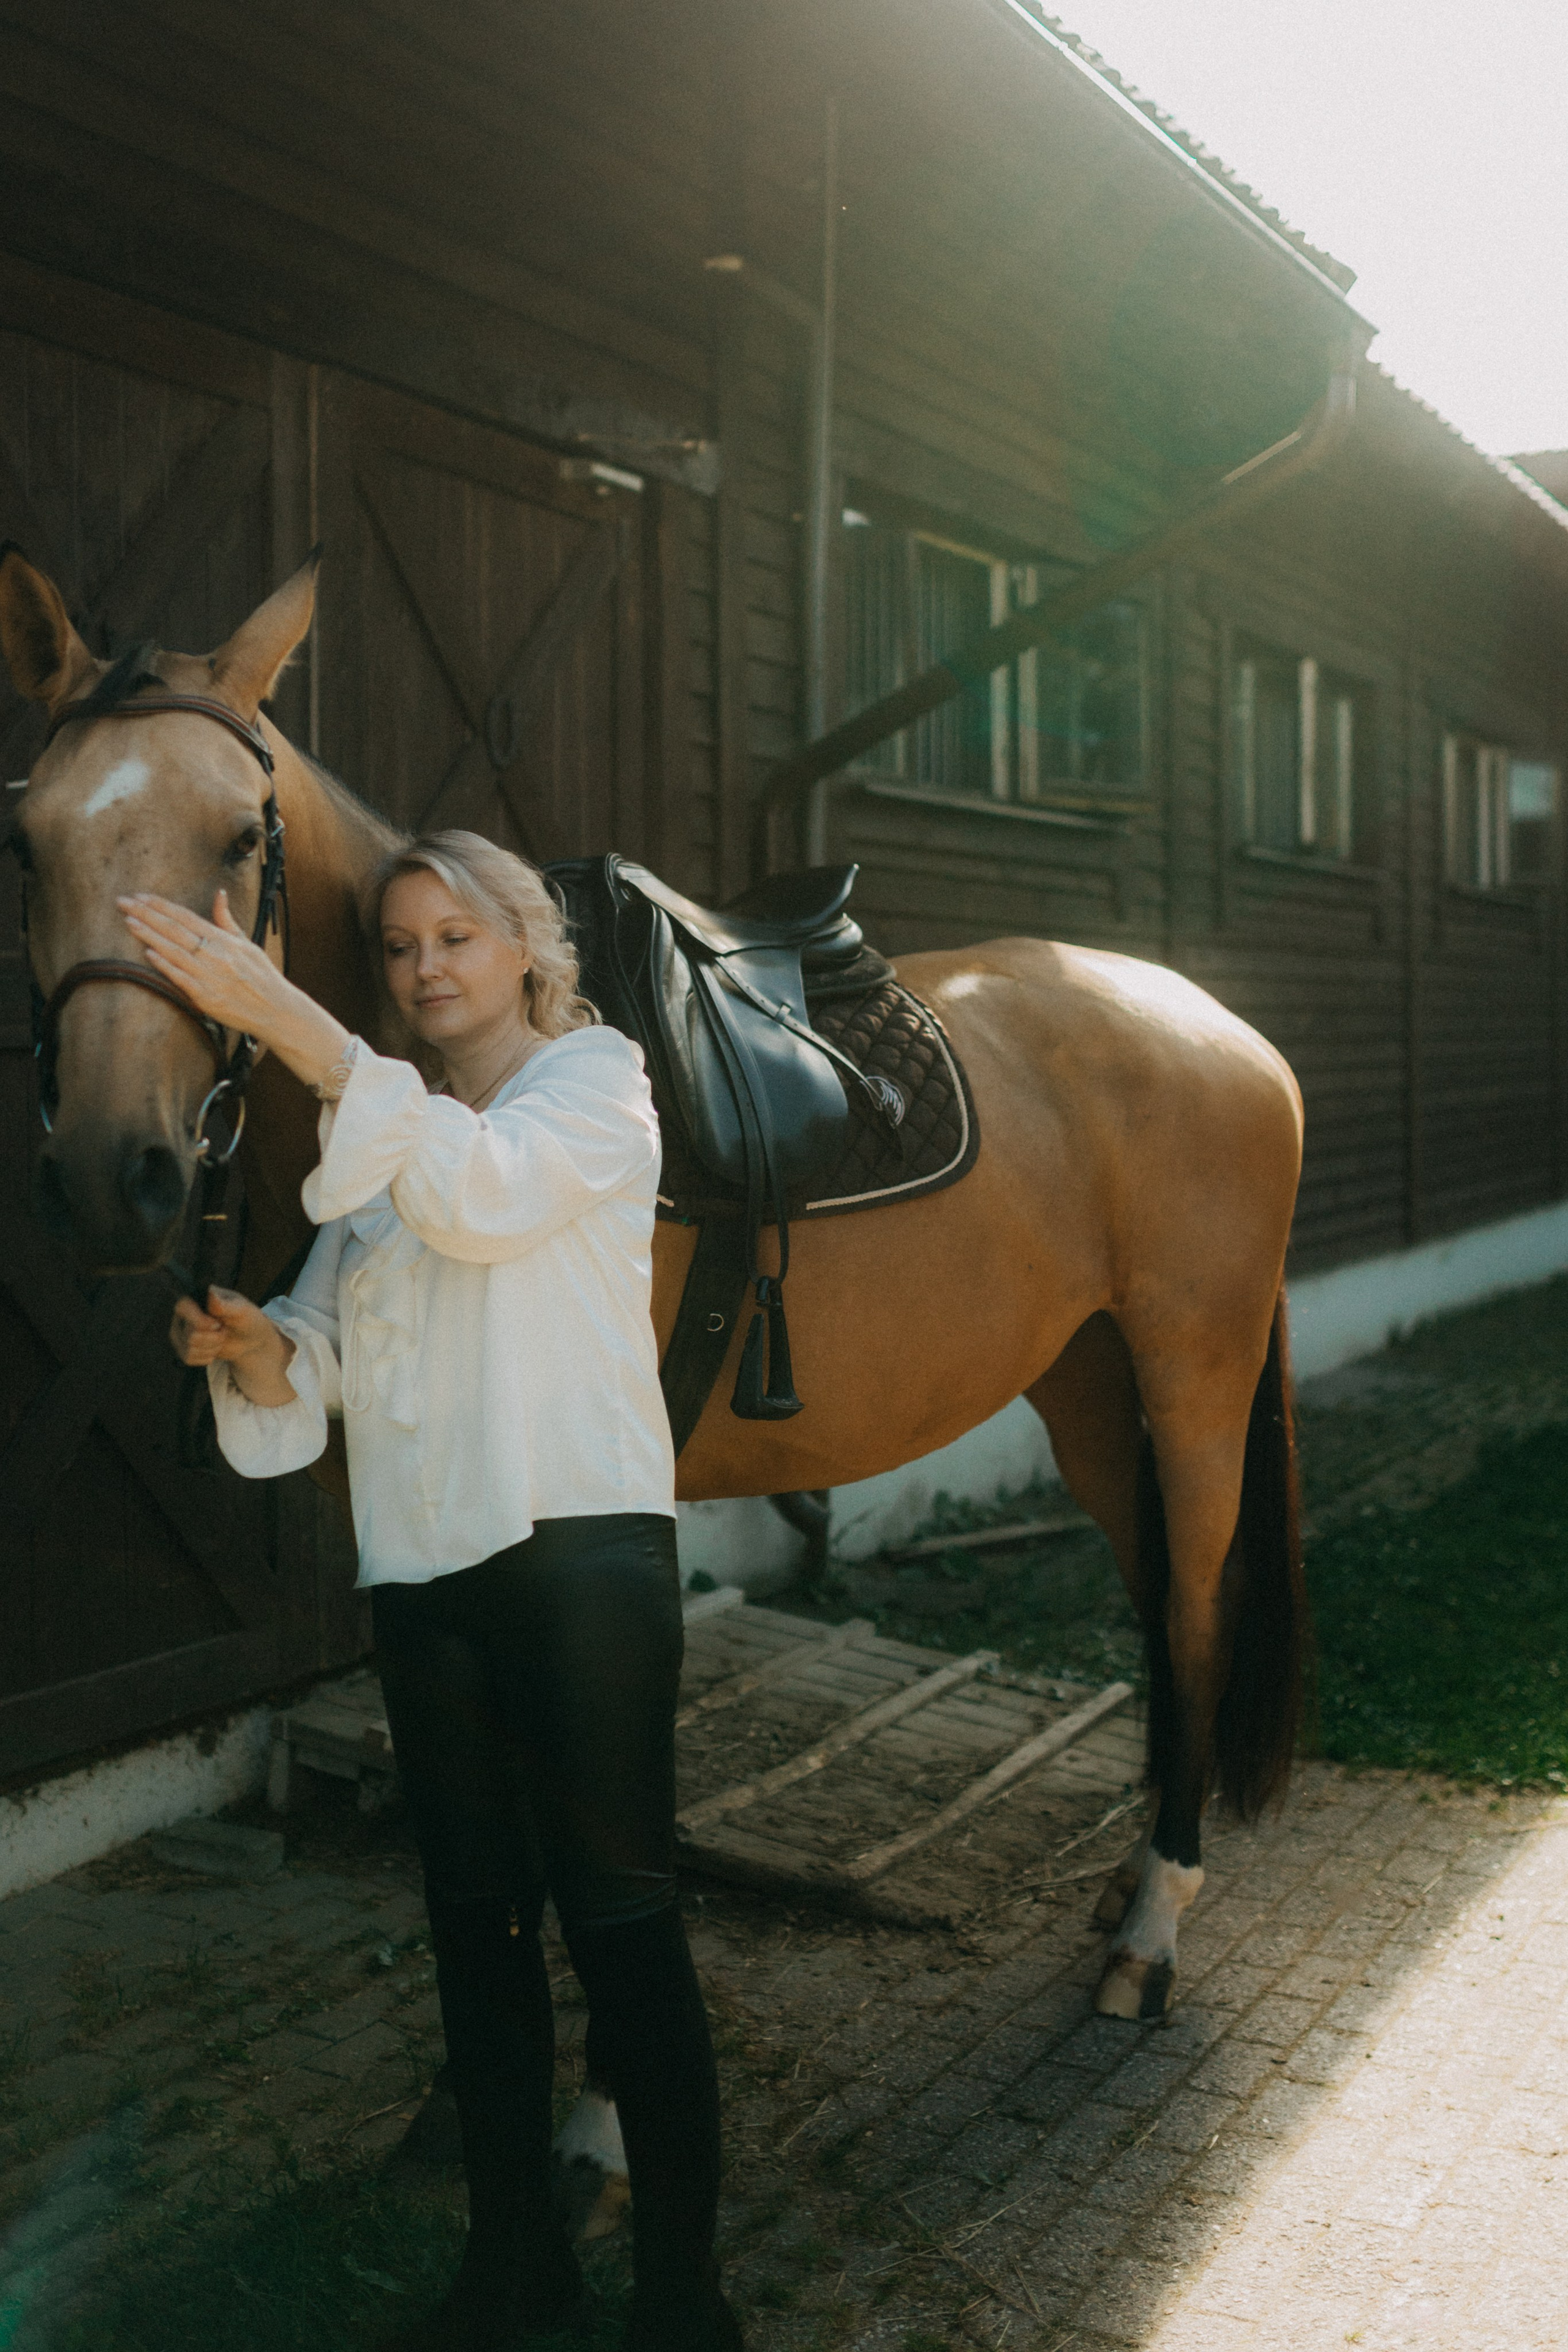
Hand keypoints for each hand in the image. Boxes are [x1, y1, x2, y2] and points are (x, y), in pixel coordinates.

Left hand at [119, 889, 351, 1093]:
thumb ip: (227, 920)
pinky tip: (148, 952)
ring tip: (129, 921)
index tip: (141, 896)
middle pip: (175, 930)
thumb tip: (219, 894)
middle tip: (123, 902)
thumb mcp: (248, 944)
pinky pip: (180, 977)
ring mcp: (210, 976)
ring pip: (174, 951)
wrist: (275, 1010)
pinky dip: (164, 964)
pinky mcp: (205, 997)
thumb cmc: (262, 976)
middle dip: (147, 914)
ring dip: (149, 935)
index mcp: (225, 940)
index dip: (162, 905)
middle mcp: (216, 955)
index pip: (187, 916)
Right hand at [171, 1286, 298, 1406]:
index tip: (218, 1324)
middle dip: (214, 1338)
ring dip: (212, 1348)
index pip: (183, 1308)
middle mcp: (183, 1314)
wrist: (250, 1338)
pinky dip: (207, 1357)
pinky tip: (215, 1348)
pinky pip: (189, 1358)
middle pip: (190, 1335)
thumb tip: (211, 1293)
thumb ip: (225, 1304)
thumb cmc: (246, 1318)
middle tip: (224, 1330)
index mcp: (195, 1297)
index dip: (200, 1321)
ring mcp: (181, 1331)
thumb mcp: (241, 1309)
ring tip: (221, 1338)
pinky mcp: (184, 1347)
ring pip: (190, 1348)